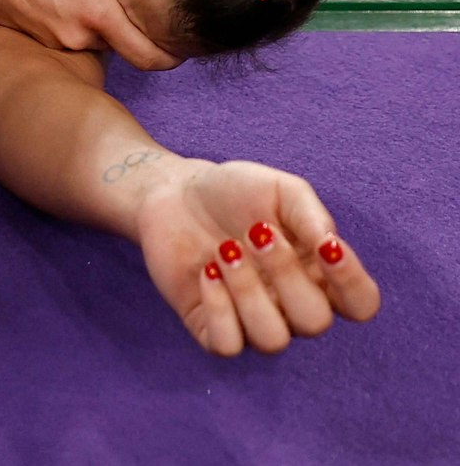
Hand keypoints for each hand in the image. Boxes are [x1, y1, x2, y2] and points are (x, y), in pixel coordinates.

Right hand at [0, 0, 181, 69]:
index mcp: (93, 11)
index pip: (145, 55)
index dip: (169, 58)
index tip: (181, 51)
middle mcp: (75, 35)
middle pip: (119, 44)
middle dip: (127, 26)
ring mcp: (51, 39)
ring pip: (92, 39)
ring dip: (96, 20)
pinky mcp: (32, 36)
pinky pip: (66, 35)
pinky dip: (72, 19)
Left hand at [136, 159, 379, 355]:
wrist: (174, 193)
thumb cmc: (235, 192)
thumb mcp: (281, 190)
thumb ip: (312, 216)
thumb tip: (331, 245)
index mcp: (320, 275)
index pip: (360, 304)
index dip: (353, 283)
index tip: (326, 246)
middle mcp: (291, 306)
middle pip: (314, 322)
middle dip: (286, 275)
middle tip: (255, 233)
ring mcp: (252, 321)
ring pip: (272, 340)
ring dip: (248, 292)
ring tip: (225, 249)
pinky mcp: (209, 327)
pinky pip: (227, 345)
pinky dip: (219, 309)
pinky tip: (206, 271)